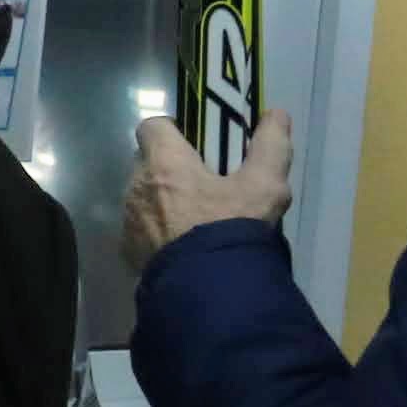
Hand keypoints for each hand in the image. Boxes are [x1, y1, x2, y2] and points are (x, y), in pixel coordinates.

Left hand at [124, 111, 294, 273]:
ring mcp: (130, 221)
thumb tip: (276, 115)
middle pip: (147, 163)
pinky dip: (157, 232)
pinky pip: (140, 231)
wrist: (208, 291)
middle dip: (170, 168)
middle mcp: (137, 186)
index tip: (195, 145)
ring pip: (142, 197)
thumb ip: (270, 146)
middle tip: (203, 184)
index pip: (152, 127)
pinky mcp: (129, 252)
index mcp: (164, 162)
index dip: (171, 131)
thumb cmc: (232, 228)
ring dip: (162, 201)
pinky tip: (183, 246)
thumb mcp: (264, 186)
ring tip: (195, 219)